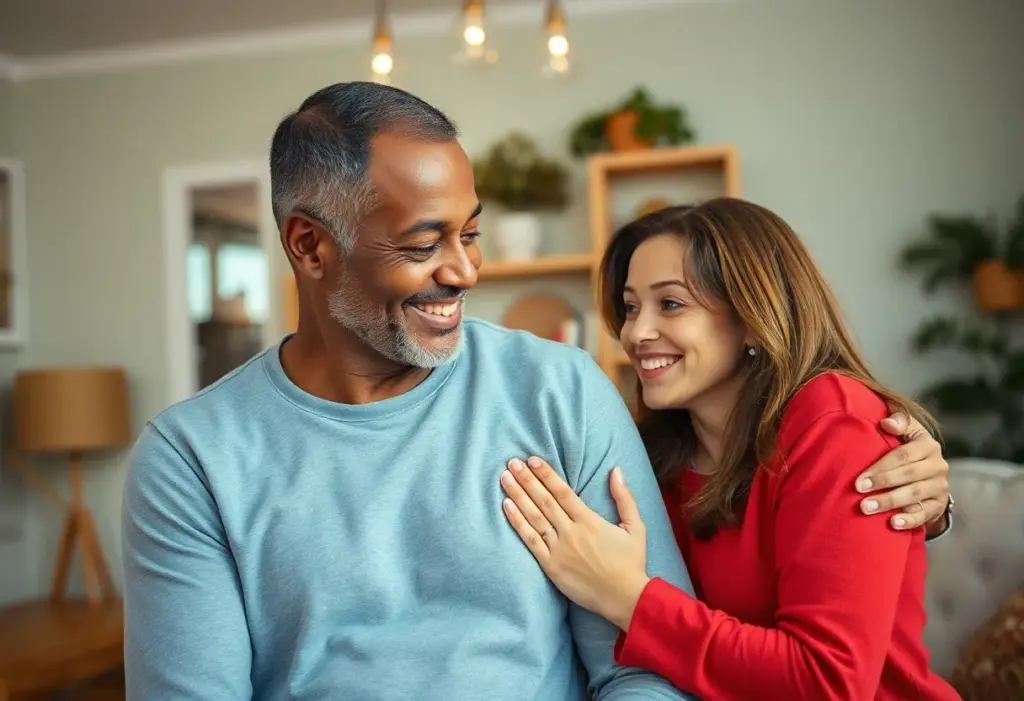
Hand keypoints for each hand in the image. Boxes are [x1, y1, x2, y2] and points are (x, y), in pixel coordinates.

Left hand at [499, 456, 650, 631]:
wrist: (625, 598)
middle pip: (544, 501)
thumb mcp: (635, 527)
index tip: (532, 460)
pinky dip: (517, 523)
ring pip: (534, 518)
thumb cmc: (631, 563)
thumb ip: (624, 498)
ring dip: (518, 496)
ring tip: (504, 479)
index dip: (546, 474)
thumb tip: (616, 470)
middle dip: (527, 480)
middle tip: (511, 463)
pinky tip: (506, 507)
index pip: (563, 492)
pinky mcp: (551, 566)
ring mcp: (559, 550)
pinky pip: (531, 541)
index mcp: (589, 521)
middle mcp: (571, 532)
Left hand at [858, 411, 949, 532]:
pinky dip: (909, 519)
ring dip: (889, 502)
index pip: (903, 455)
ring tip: (867, 508)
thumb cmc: (906, 451)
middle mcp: (938, 465)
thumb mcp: (906, 432)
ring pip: (913, 495)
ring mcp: (940, 486)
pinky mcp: (939, 505)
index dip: (880, 467)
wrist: (927, 476)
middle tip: (859, 492)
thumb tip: (887, 422)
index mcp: (928, 445)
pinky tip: (893, 523)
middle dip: (882, 483)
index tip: (859, 479)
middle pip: (908, 475)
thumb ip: (899, 422)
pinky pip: (924, 513)